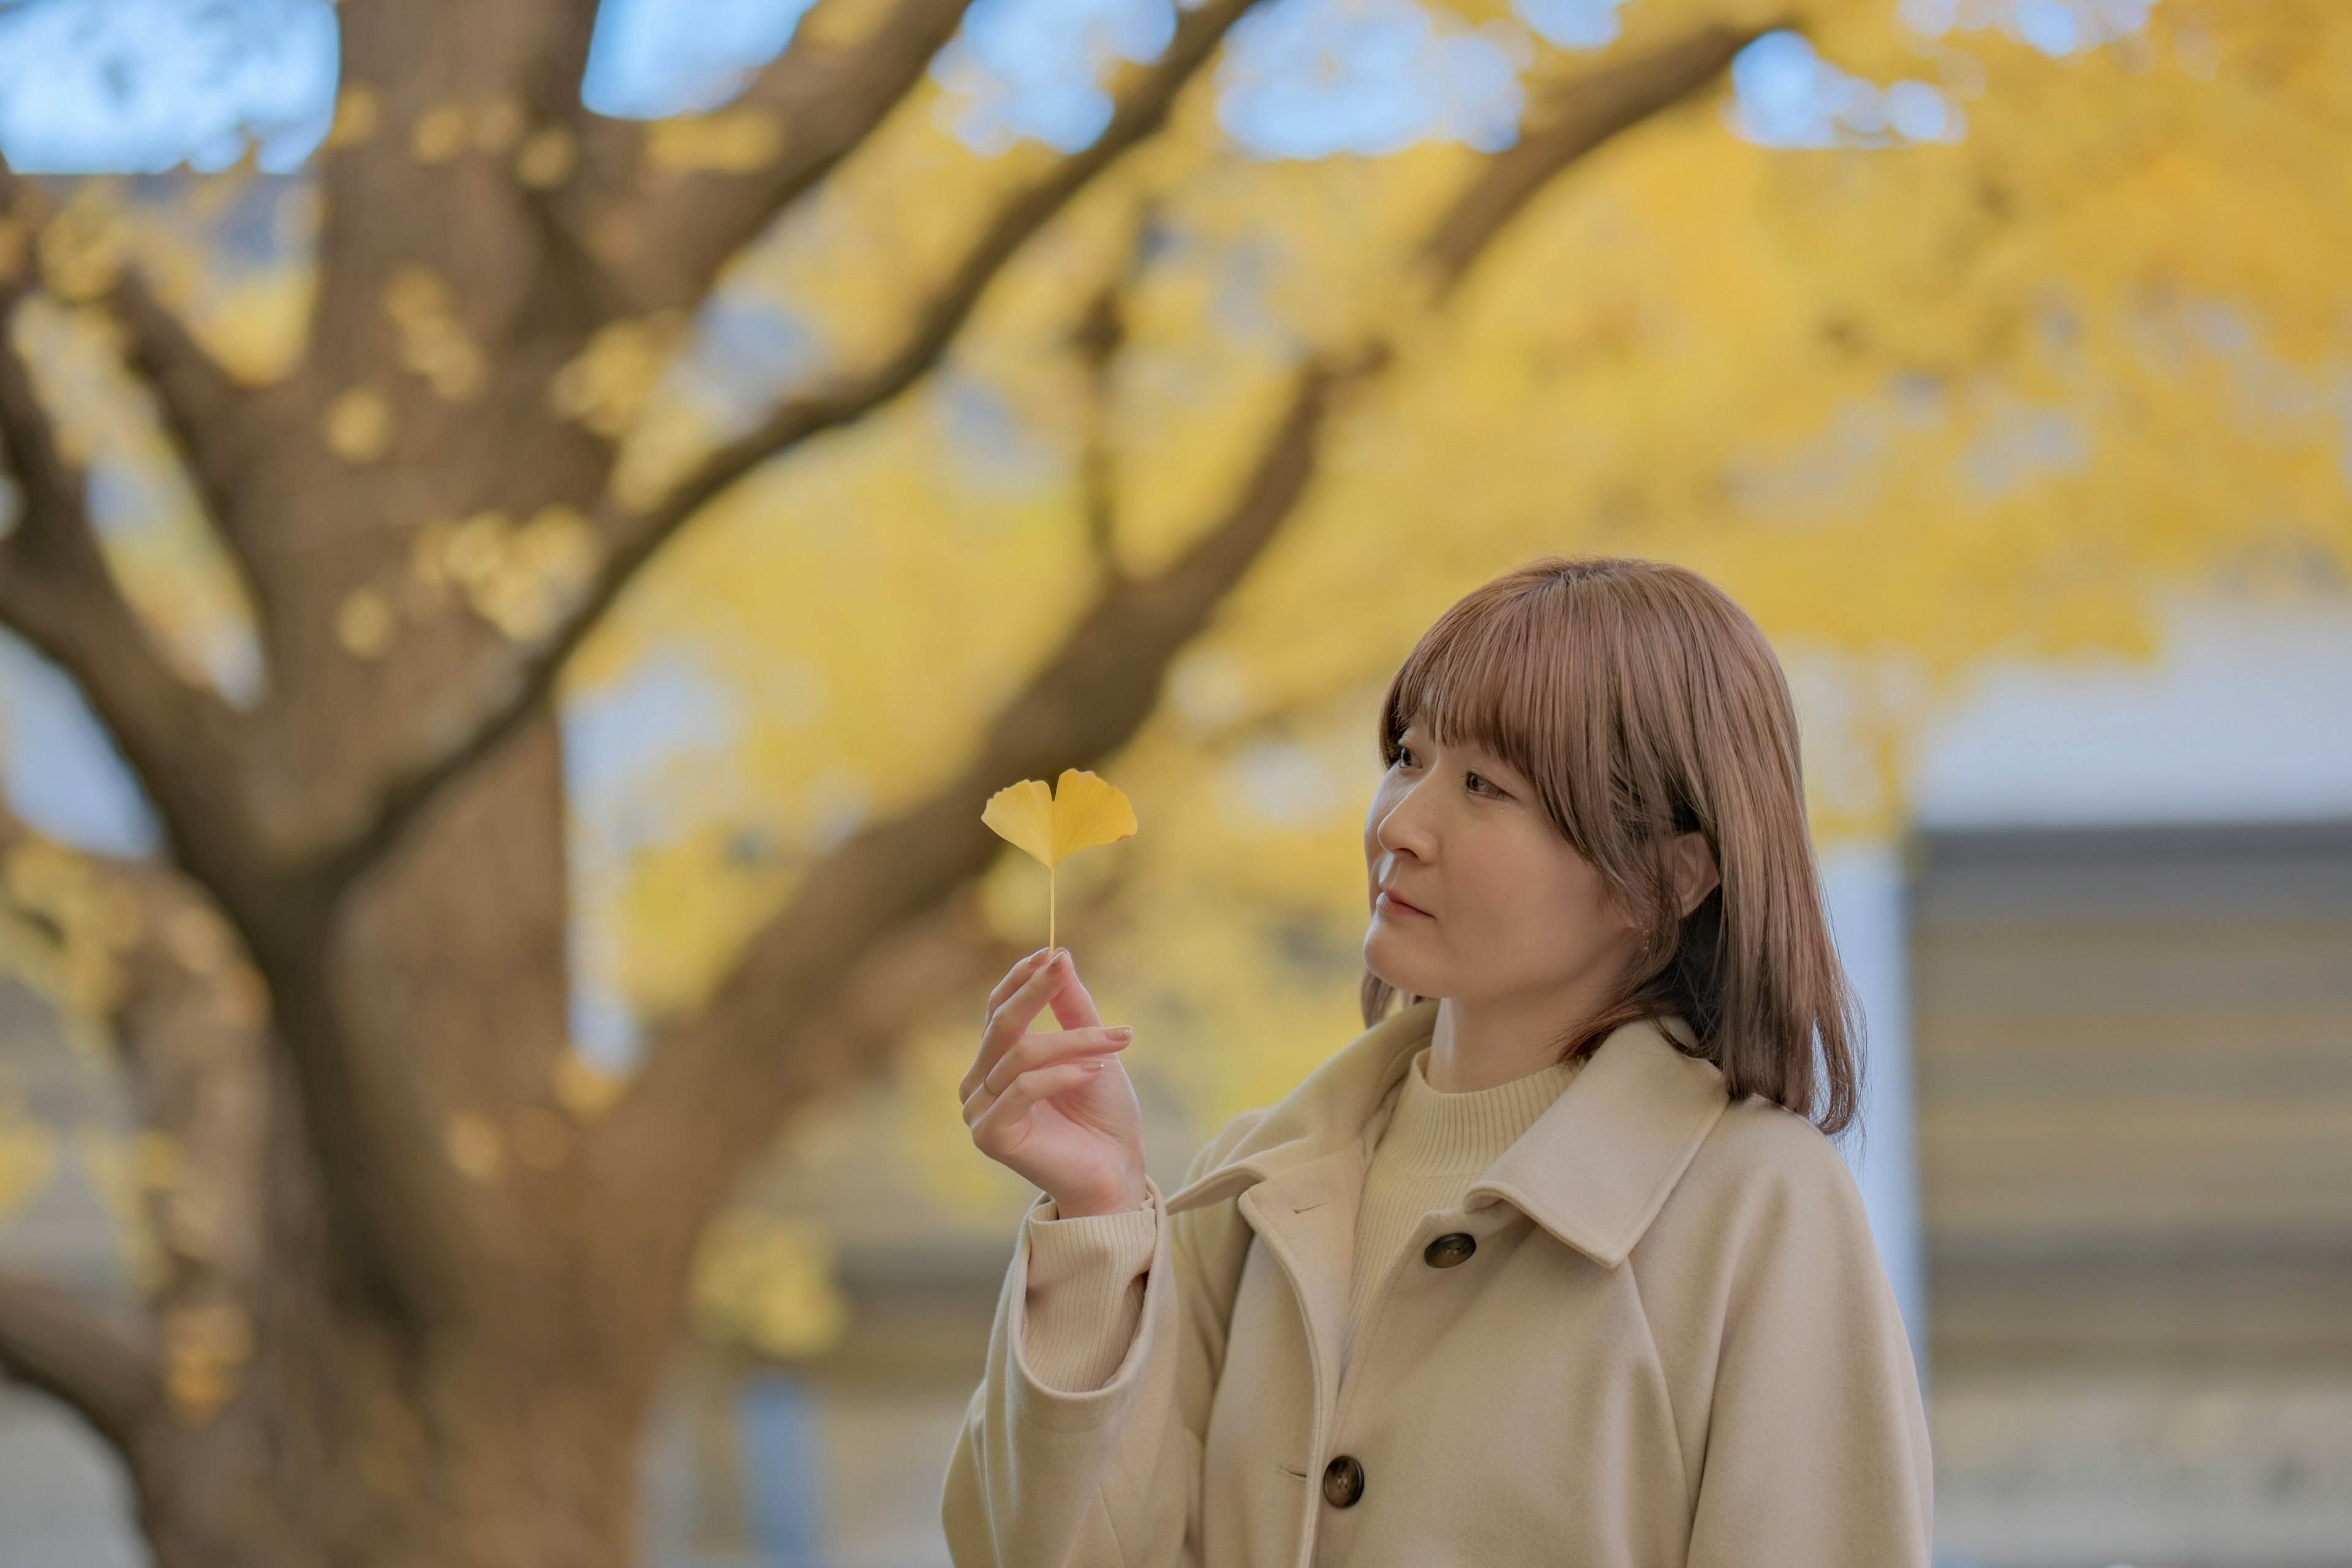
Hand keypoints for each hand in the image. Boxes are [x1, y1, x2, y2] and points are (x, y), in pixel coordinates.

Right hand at [960, 947, 1147, 1217]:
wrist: (1117, 1172)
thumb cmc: (1103, 1115)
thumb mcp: (1092, 1049)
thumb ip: (1071, 1008)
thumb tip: (1059, 954)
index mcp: (995, 1063)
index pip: (997, 1010)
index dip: (1021, 979)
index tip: (1052, 952)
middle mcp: (979, 1085)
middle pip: (1003, 1025)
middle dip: (1037, 991)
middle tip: (1063, 964)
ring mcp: (979, 1112)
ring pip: (1021, 1055)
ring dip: (1074, 1042)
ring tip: (1118, 1044)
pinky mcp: (991, 1136)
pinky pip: (1021, 1088)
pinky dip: (1061, 1076)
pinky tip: (1093, 1073)